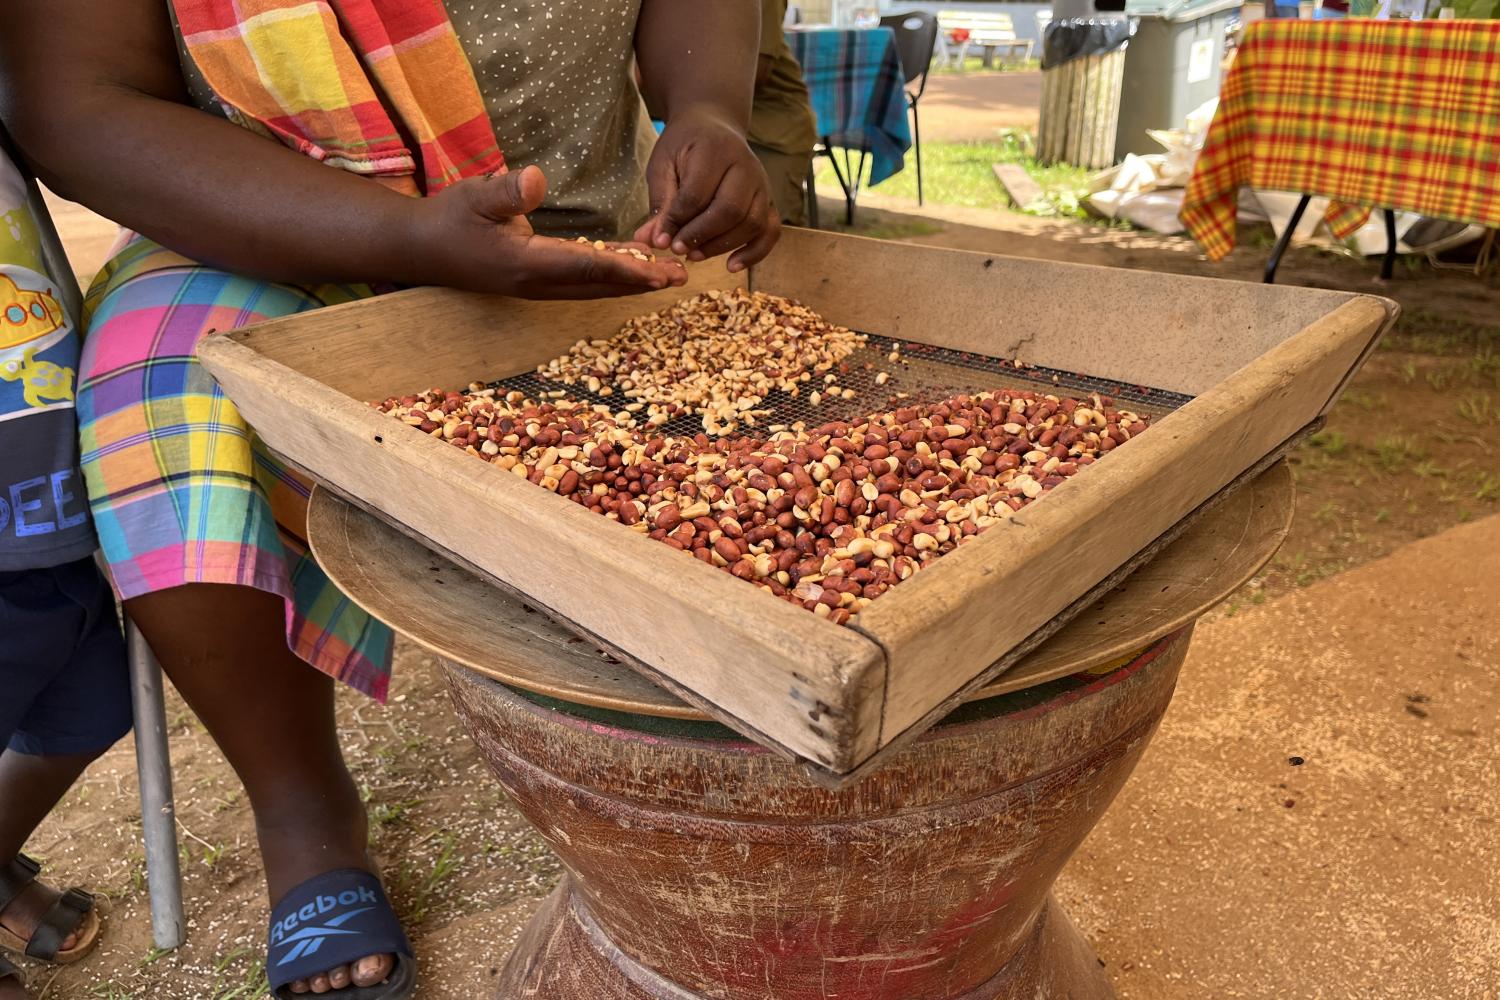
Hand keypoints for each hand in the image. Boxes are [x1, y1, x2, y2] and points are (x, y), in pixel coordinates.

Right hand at [413, 166, 686, 298]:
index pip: (586, 268)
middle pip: (600, 285)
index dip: (625, 269)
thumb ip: (507, 190)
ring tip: (668, 274)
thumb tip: (538, 178)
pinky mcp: (535, 278)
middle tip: (681, 275)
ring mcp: (537, 285)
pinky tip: (632, 264)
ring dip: (631, 280)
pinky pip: (581, 278)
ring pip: (594, 285)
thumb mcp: (473, 196)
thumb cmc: (446, 219)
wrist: (419, 249)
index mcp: (526, 265)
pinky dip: (609, 272)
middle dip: (642, 281)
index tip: (658, 272)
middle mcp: (537, 283)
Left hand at [633, 107, 780, 272]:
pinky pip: (771, 231)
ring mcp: (762, 184)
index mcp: (714, 150)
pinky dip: (755, 253)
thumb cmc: (685, 147)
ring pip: (752, 223)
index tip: (661, 240)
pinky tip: (732, 265)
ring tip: (695, 256)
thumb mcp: (664, 166)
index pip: (698, 193)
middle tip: (678, 249)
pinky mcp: (769, 200)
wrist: (714, 125)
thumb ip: (660, 203)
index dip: (678, 221)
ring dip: (722, 246)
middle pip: (730, 210)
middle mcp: (745, 165)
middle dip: (701, 236)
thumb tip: (652, 241)